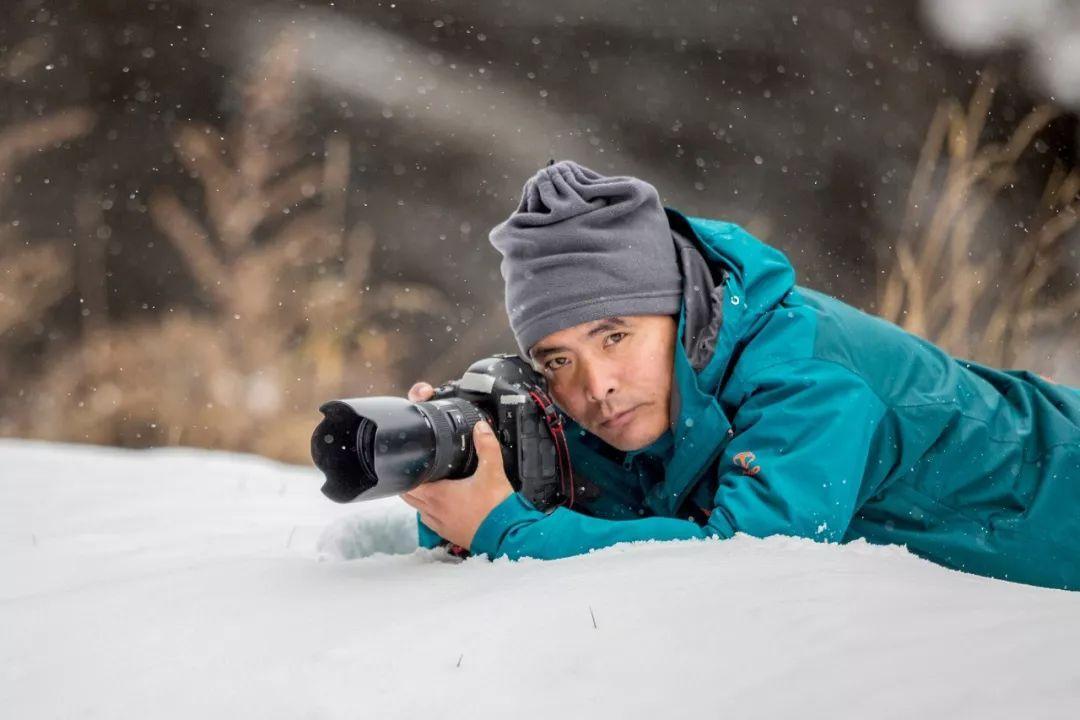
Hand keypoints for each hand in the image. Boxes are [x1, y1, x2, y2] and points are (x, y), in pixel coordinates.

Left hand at [401, 381, 513, 549]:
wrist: (506, 536)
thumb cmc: (495, 508)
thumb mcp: (493, 472)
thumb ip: (486, 446)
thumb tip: (480, 427)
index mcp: (438, 495)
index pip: (409, 484)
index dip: (407, 472)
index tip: (410, 461)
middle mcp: (434, 511)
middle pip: (409, 497)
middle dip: (409, 483)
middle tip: (414, 470)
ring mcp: (440, 524)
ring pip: (419, 509)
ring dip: (418, 498)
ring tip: (424, 484)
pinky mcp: (448, 533)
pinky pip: (430, 521)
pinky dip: (429, 511)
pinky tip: (439, 504)